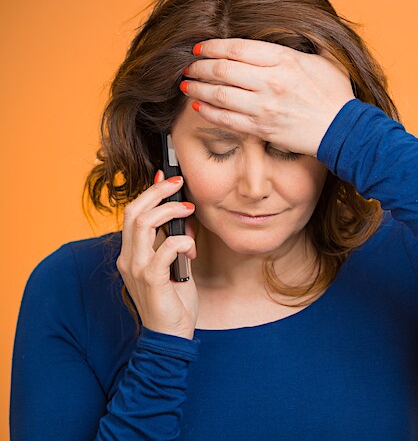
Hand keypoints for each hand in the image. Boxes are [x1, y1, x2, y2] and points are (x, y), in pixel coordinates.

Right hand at [116, 170, 199, 339]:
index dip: (149, 192)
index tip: (167, 177)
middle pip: (133, 212)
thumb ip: (174, 242)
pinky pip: (164, 249)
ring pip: (143, 224)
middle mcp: (128, 258)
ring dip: (170, 211)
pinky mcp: (151, 280)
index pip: (132, 214)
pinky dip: (181, 241)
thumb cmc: (174, 301)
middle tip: (179, 183)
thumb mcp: (176, 265)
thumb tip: (185, 217)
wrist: (171, 337)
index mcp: (131, 254)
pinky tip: (192, 247)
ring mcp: (136, 269)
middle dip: (158, 192)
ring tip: (189, 211)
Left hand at [180, 38, 355, 156]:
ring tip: (186, 84)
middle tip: (189, 66)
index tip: (200, 47)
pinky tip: (198, 105)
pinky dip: (208, 111)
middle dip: (199, 66)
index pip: (237, 48)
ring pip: (219, 95)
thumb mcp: (326, 60)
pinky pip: (226, 120)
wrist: (343, 131)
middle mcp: (270, 82)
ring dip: (198, 88)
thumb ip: (306, 44)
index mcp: (284, 60)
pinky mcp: (262, 129)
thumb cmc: (335, 95)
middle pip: (222, 70)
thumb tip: (295, 29)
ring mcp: (264, 107)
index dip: (213, 46)